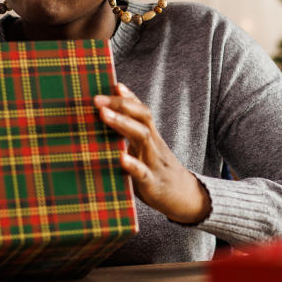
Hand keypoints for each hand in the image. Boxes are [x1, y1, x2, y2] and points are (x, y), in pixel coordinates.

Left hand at [94, 83, 210, 224]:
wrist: (185, 198)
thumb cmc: (157, 171)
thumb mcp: (146, 150)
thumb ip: (130, 136)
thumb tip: (106, 119)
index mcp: (151, 137)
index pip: (142, 111)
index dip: (129, 97)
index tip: (114, 84)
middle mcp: (154, 145)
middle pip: (142, 118)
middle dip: (120, 104)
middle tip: (97, 99)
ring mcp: (154, 162)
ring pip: (142, 137)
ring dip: (122, 124)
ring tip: (104, 114)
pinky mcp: (153, 183)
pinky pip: (143, 172)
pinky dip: (132, 164)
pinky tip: (121, 158)